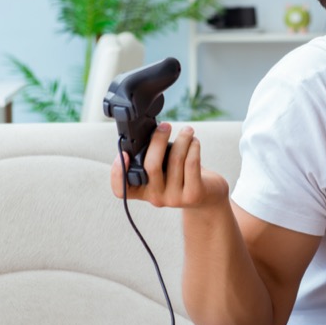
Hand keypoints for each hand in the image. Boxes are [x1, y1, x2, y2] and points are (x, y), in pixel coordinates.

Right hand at [110, 123, 229, 208]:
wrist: (208, 197)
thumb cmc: (182, 176)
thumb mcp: (163, 169)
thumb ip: (153, 156)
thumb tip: (153, 131)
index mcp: (143, 191)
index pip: (121, 190)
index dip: (117, 173)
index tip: (124, 153)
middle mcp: (156, 198)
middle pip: (151, 166)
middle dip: (158, 140)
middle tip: (165, 126)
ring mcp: (174, 199)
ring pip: (175, 160)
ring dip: (182, 140)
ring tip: (187, 130)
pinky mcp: (194, 194)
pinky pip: (191, 164)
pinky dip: (193, 147)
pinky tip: (194, 141)